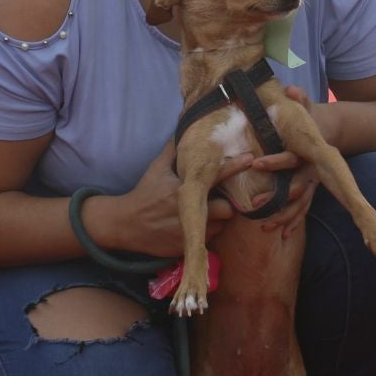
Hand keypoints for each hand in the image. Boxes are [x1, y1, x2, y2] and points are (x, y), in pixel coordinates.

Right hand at [89, 140, 249, 259]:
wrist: (125, 224)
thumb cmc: (144, 193)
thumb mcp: (156, 168)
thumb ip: (173, 150)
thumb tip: (183, 129)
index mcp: (184, 188)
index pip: (217, 175)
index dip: (235, 167)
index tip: (250, 158)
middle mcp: (188, 209)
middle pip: (228, 209)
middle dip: (228, 204)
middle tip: (221, 199)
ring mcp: (188, 230)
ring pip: (221, 227)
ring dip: (219, 220)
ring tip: (209, 212)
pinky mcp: (186, 246)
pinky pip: (209, 240)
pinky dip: (208, 232)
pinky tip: (199, 225)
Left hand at [252, 87, 341, 235]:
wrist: (330, 131)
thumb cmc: (311, 118)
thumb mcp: (307, 106)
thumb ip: (300, 98)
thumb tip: (291, 89)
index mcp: (308, 150)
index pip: (290, 158)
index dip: (274, 162)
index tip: (255, 164)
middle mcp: (312, 169)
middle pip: (296, 188)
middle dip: (277, 198)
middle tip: (255, 204)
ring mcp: (313, 183)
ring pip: (300, 204)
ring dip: (284, 216)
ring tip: (265, 226)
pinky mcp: (311, 191)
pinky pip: (304, 209)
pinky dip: (295, 221)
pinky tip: (283, 235)